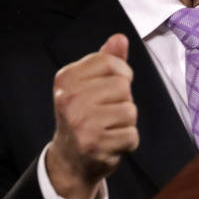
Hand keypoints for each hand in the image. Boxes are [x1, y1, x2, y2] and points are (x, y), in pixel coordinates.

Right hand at [46, 34, 138, 198]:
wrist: (69, 159)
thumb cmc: (83, 115)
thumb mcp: (88, 84)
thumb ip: (106, 60)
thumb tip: (120, 39)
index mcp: (66, 79)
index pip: (110, 62)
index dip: (121, 73)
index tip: (112, 86)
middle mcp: (69, 99)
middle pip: (123, 86)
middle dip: (123, 100)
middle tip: (106, 112)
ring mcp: (81, 123)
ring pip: (130, 110)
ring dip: (126, 122)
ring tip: (109, 127)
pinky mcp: (95, 145)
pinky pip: (132, 135)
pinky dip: (127, 141)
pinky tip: (110, 142)